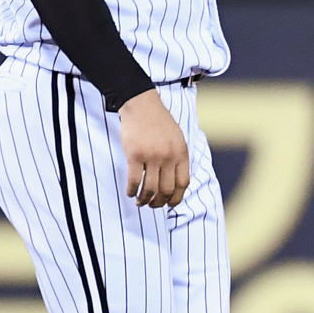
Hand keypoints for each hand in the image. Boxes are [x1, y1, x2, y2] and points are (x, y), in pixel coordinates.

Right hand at [119, 90, 189, 207]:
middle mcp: (169, 156)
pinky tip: (130, 192)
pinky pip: (134, 180)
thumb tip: (177, 182)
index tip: (170, 204)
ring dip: (144, 200)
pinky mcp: (135, 155)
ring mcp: (152, 156)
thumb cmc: (159, 122)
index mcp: (182, 153)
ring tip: (140, 202)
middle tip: (152, 205)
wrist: (142, 106)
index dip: (177, 198)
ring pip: (150, 189)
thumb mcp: (178, 138)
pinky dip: (131, 190)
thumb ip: (178, 157)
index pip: (183, 183)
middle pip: (166, 190)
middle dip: (159, 202)